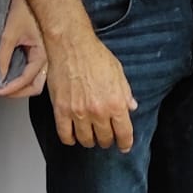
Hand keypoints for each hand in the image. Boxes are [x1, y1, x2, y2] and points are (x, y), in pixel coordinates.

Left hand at [0, 0, 47, 98]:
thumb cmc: (25, 6)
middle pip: (34, 85)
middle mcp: (47, 56)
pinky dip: (20, 74)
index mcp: (43, 54)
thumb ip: (3, 58)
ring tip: (2, 84)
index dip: (10, 90)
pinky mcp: (39, 48)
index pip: (26, 81)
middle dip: (17, 92)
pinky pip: (32, 69)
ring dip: (19, 84)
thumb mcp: (9, 34)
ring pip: (35, 78)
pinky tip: (9, 73)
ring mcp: (44, 53)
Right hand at [47, 31, 137, 151]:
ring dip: (89, 140)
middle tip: (105, 136)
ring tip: (89, 135)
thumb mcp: (118, 73)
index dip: (125, 143)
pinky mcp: (61, 111)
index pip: (124, 134)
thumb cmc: (95, 55)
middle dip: (106, 140)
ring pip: (85, 140)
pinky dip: (70, 139)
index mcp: (116, 103)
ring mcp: (79, 113)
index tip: (124, 146)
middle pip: (104, 139)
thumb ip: (125, 93)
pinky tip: (73, 135)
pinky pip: (65, 135)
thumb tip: (131, 107)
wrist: (71, 46)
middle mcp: (99, 111)